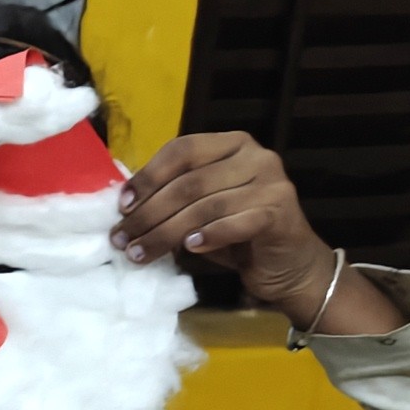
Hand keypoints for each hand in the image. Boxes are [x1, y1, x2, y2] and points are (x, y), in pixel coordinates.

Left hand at [116, 130, 398, 334]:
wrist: (288, 264)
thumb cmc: (235, 234)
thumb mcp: (200, 208)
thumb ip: (173, 196)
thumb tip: (125, 207)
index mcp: (232, 144)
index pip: (182, 150)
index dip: (148, 177)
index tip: (122, 207)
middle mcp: (256, 157)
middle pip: (189, 182)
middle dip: (149, 213)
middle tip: (122, 239)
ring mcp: (272, 183)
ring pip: (206, 206)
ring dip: (166, 233)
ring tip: (140, 253)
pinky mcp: (281, 213)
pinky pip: (236, 223)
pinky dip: (209, 235)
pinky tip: (190, 248)